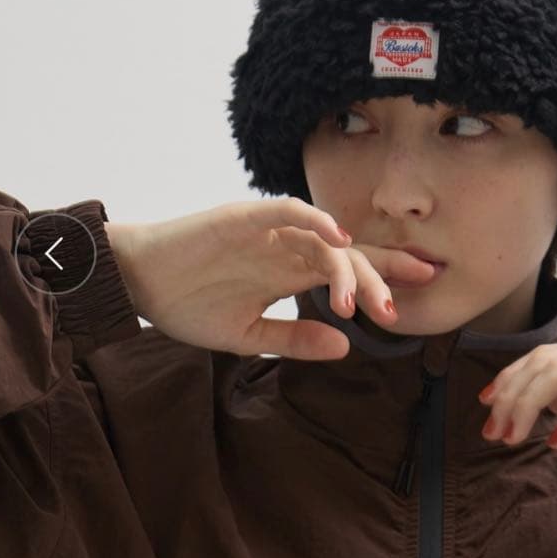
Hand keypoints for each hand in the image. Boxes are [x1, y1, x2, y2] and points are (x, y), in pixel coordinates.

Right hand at [105, 198, 433, 359]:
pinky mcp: (245, 217)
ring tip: (359, 304)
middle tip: (396, 311)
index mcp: (291, 272)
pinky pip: (288, 211)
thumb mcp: (248, 336)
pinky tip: (339, 237)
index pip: (350, 271)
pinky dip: (316, 220)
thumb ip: (295, 339)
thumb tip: (347, 347)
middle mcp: (288, 248)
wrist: (136, 283)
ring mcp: (269, 231)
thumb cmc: (187, 304)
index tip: (420, 293)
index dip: (386, 278)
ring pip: (325, 240)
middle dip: (379, 280)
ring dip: (348, 270)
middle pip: (349, 257)